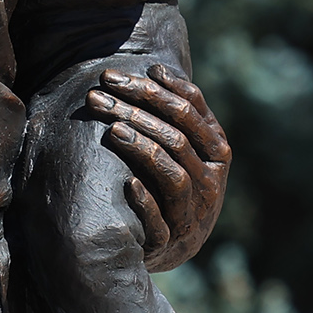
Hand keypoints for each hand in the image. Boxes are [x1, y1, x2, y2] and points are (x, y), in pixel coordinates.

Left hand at [89, 64, 229, 269]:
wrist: (174, 243)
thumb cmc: (171, 183)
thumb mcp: (184, 150)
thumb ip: (175, 117)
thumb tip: (150, 69)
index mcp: (216, 148)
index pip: (191, 109)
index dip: (158, 88)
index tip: (121, 74)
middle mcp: (212, 177)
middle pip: (176, 136)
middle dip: (136, 110)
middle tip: (97, 95)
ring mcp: (194, 209)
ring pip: (172, 173)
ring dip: (142, 148)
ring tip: (111, 129)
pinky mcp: (172, 236)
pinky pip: (161, 218)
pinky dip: (144, 200)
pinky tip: (126, 183)